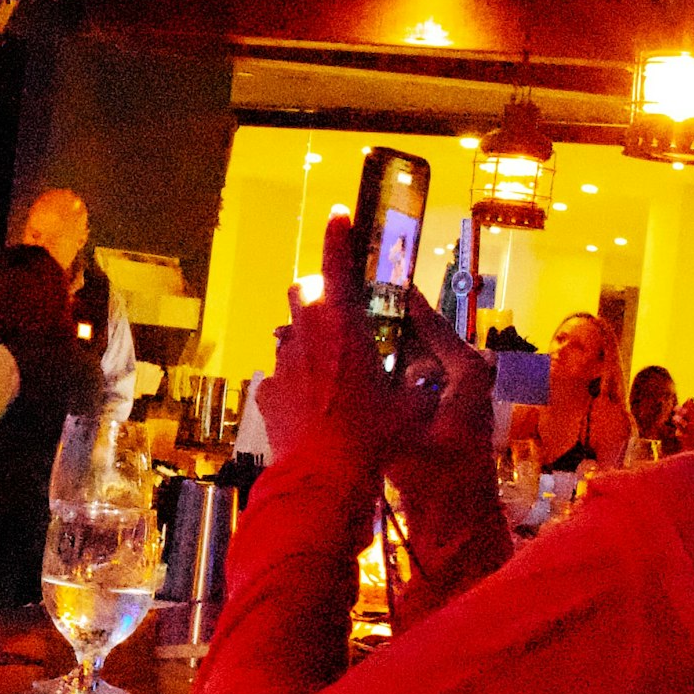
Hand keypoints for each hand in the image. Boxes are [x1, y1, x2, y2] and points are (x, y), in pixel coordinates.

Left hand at [257, 212, 496, 536]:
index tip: (338, 215)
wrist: (322, 478)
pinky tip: (312, 408)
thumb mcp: (409, 406)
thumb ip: (413, 383)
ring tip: (331, 371)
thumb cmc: (374, 438)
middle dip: (321, 293)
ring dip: (309, 341)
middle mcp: (306, 337)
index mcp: (343, 328)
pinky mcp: (267, 393)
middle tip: (342, 312)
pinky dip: (294, 382)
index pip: (338, 267)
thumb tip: (426, 379)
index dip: (338, 236)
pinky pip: (279, 376)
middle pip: (305, 292)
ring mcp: (281, 364)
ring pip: (291, 335)